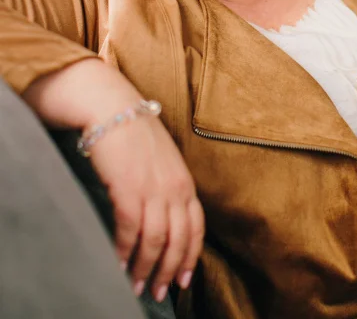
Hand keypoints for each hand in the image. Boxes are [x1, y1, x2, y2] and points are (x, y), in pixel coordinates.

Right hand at [88, 114, 204, 301]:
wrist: (114, 110)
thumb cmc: (136, 135)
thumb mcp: (163, 162)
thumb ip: (168, 187)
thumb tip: (163, 218)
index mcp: (186, 182)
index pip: (196, 228)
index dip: (190, 257)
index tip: (183, 280)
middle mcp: (175, 188)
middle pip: (179, 240)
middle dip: (169, 271)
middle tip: (159, 292)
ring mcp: (153, 189)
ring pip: (155, 241)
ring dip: (145, 268)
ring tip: (137, 286)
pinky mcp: (128, 189)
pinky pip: (130, 231)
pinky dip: (124, 252)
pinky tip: (117, 264)